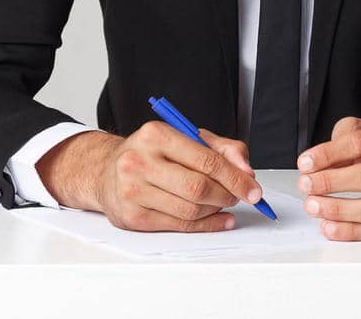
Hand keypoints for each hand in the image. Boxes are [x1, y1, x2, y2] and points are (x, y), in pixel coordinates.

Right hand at [87, 122, 263, 232]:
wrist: (107, 170)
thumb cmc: (152, 153)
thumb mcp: (187, 137)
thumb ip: (223, 149)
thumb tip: (246, 171)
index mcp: (155, 134)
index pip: (206, 159)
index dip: (235, 177)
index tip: (253, 188)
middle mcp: (139, 161)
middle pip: (198, 188)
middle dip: (227, 195)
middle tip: (238, 196)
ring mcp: (132, 191)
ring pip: (190, 210)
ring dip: (215, 210)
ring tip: (223, 203)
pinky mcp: (131, 217)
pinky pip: (178, 226)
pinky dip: (205, 225)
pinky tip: (216, 219)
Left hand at [295, 117, 360, 240]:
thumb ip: (341, 139)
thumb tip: (317, 164)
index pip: (360, 143)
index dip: (328, 154)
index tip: (305, 163)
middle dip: (330, 182)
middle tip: (306, 184)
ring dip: (338, 210)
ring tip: (313, 205)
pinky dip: (350, 231)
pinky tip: (330, 225)